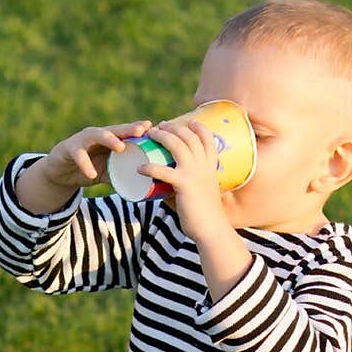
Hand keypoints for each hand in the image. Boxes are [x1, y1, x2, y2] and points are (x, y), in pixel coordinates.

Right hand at [45, 120, 154, 190]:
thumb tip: (144, 188)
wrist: (61, 172)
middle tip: (141, 131)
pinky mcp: (69, 148)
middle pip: (114, 129)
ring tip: (120, 147)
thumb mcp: (107, 173)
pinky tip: (92, 173)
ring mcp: (83, 140)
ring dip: (109, 139)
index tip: (152, 127)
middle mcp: (97, 136)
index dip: (138, 129)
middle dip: (128, 129)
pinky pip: (78, 155)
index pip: (125, 132)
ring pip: (96, 135)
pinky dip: (85, 164)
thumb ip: (122, 175)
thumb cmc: (89, 168)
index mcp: (109, 140)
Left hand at [140, 119, 228, 242]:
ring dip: (162, 136)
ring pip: (176, 145)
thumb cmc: (204, 215)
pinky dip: (150, 168)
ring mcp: (194, 173)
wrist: (212, 229)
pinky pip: (163, 171)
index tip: (189, 122)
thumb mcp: (199, 194)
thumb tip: (163, 189)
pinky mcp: (184, 185)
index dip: (198, 127)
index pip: (207, 139)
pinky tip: (139, 168)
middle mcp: (204, 166)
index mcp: (210, 166)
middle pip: (188, 136)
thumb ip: (183, 188)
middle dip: (173, 127)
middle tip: (160, 126)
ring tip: (150, 134)